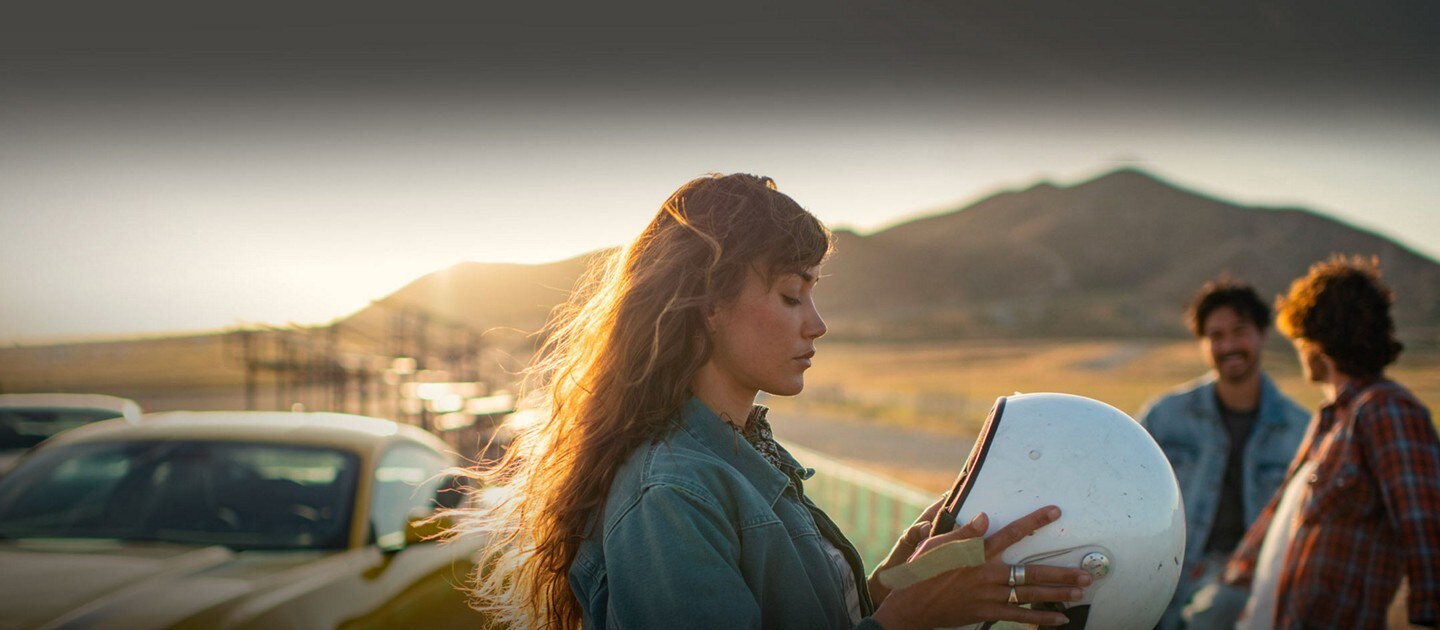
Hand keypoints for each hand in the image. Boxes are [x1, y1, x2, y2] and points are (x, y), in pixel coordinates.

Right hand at [870, 506, 1092, 629]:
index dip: (1034, 521)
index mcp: (977, 553)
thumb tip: (986, 517)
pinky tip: (1058, 619)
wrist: (911, 605)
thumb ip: (965, 532)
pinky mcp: (987, 612)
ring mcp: (989, 595)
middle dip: (1061, 572)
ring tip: (1079, 592)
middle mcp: (988, 573)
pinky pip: (1018, 615)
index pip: (1011, 533)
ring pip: (1030, 594)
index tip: (1054, 511)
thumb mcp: (937, 545)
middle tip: (1085, 573)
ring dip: (1057, 594)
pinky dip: (1039, 619)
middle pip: (1031, 571)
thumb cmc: (922, 571)